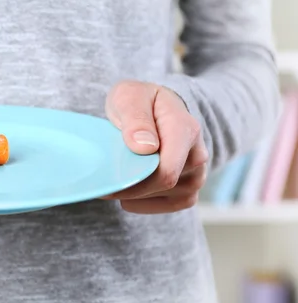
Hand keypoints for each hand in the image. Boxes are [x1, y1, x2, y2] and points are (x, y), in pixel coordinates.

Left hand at [102, 81, 208, 213]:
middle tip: (105, 182)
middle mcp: (197, 153)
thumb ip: (136, 118)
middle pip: (163, 185)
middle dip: (131, 187)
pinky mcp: (190, 187)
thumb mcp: (129, 97)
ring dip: (137, 195)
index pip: (167, 170)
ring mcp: (197, 173)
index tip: (109, 180)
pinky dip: (147, 203)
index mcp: (185, 128)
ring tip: (118, 178)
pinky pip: (172, 205)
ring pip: (166, 197)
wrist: (152, 108)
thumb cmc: (138, 101)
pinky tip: (130, 194)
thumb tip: (145, 147)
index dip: (135, 182)